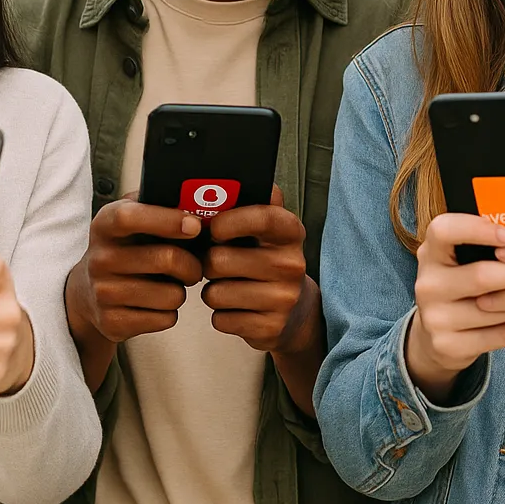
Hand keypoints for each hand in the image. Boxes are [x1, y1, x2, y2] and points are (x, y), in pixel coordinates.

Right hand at [66, 196, 204, 372]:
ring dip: (181, 290)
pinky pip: (165, 319)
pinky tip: (157, 303)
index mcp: (104, 225)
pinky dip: (170, 312)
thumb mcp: (132, 218)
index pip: (129, 217)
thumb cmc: (125, 248)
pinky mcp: (112, 322)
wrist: (87, 291)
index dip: (167, 220)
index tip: (195, 225)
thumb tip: (201, 202)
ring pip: (172, 295)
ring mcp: (103, 293)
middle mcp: (100, 259)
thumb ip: (159, 204)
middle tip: (195, 266)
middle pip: (165, 259)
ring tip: (171, 285)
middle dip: (192, 265)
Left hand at [201, 187, 314, 353]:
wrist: (295, 311)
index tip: (214, 228)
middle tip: (218, 264)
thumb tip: (225, 176)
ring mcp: (283, 299)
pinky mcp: (270, 328)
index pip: (264, 216)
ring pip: (216, 293)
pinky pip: (221, 319)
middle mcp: (291, 264)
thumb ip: (250, 202)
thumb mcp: (267, 230)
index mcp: (290, 232)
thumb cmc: (266, 260)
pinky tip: (237, 309)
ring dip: (212, 291)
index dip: (232, 220)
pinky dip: (221, 315)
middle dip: (209, 264)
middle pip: (221, 261)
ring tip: (228, 286)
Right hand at [405, 213, 504, 403]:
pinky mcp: (448, 345)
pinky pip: (497, 335)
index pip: (444, 230)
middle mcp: (427, 283)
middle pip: (482, 275)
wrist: (437, 335)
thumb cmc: (464, 284)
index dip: (477, 229)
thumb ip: (490, 245)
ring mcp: (434, 317)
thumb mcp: (463, 259)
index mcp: (431, 251)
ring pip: (495, 308)